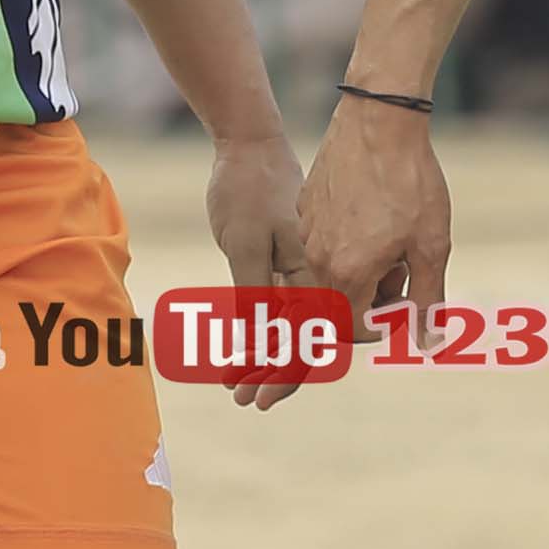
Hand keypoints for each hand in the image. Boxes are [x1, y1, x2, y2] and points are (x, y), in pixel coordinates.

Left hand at [199, 124, 313, 406]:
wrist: (252, 146)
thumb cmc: (249, 188)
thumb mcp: (246, 241)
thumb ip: (257, 290)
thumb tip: (260, 341)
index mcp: (313, 275)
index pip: (307, 339)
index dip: (284, 375)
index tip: (259, 400)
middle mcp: (315, 277)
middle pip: (302, 340)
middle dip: (273, 376)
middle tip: (241, 402)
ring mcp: (302, 270)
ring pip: (290, 327)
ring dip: (264, 358)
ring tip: (233, 384)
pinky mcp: (288, 262)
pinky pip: (281, 307)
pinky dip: (262, 331)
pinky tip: (239, 349)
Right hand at [294, 87, 451, 320]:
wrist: (380, 120)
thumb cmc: (411, 183)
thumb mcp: (431, 246)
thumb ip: (428, 301)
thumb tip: (429, 346)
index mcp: (346, 274)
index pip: (354, 329)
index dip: (385, 324)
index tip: (409, 302)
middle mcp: (316, 259)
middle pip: (337, 305)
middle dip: (370, 300)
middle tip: (402, 270)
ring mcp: (306, 232)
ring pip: (327, 275)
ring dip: (357, 273)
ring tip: (389, 242)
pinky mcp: (304, 208)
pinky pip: (320, 244)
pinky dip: (344, 245)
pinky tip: (371, 216)